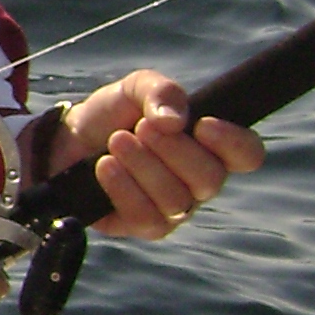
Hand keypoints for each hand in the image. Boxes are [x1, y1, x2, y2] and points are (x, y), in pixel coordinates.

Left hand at [42, 70, 262, 239]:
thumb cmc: (112, 114)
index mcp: (209, 146)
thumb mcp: (134, 88)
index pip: (248, 154)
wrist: (66, 141)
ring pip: (176, 201)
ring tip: (116, 142)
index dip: (234, 143)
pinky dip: (123, 187)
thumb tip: (175, 120)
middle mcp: (198, 182)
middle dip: (174, 152)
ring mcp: (173, 209)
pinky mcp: (143, 227)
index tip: (202, 125)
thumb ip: (160, 91)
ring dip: (144, 167)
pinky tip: (105, 167)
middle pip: (211, 180)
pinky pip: (146, 217)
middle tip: (142, 128)